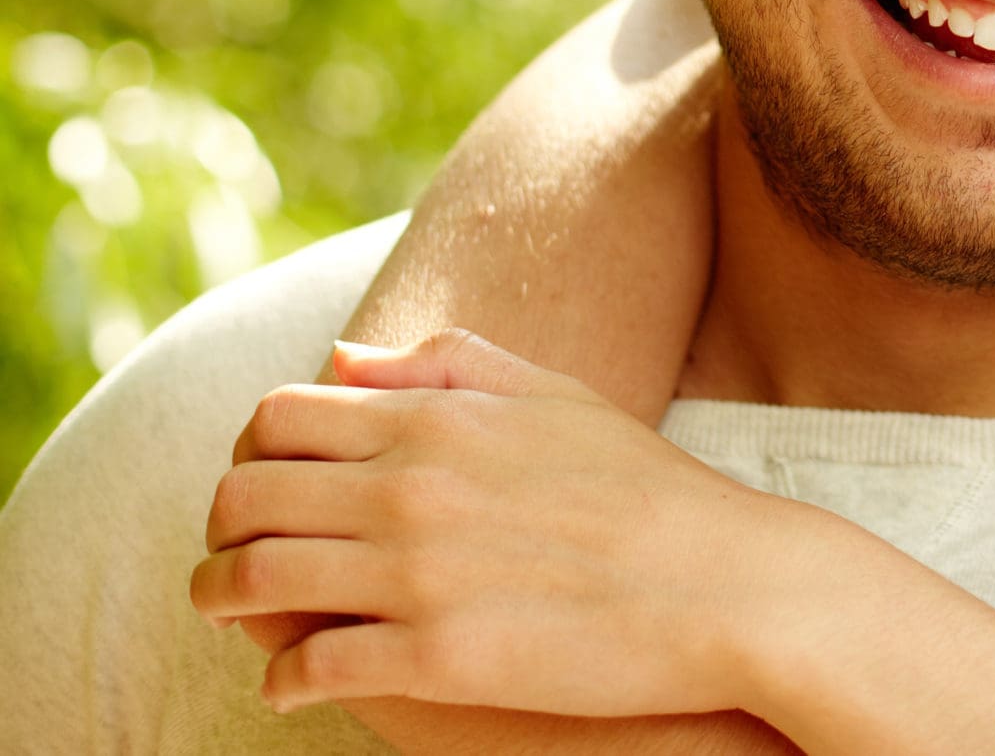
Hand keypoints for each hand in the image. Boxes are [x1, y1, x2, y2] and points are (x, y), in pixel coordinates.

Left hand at [192, 329, 807, 718]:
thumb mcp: (556, 395)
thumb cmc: (647, 491)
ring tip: (241, 620)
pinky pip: (304, 668)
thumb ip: (445, 367)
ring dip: (223, 602)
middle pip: (242, 497)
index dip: (252, 454)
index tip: (267, 487)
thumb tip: (340, 359)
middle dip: (222, 530)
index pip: (276, 418)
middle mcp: (411, 488)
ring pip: (249, 583)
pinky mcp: (435, 659)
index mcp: (438, 420)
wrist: (728, 586)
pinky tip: (298, 680)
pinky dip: (282, 677)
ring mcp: (417, 576)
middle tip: (239, 557)